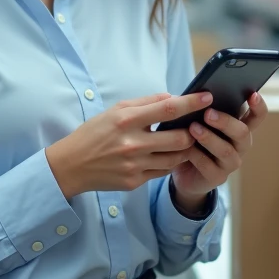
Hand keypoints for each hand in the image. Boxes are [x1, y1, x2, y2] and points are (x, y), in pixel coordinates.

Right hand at [46, 92, 214, 198]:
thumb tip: (173, 98)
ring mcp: (135, 165)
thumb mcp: (116, 110)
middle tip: (198, 127)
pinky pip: (163, 172)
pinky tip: (168, 155)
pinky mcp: (135, 182)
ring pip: (175, 158)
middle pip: (180, 139)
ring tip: (185, 141)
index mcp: (127, 120)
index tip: (207, 97)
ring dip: (185, 150)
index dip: (191, 103)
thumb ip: (145, 103)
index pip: (168, 109)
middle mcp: (133, 143)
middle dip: (193, 132)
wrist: (71, 165)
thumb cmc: (95, 133)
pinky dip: (170, 162)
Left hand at [170, 92, 268, 209]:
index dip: (259, 107)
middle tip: (208, 113)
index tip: (253, 94)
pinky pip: (209, 166)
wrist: (185, 172)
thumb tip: (198, 94)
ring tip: (193, 128)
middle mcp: (240, 146)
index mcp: (240, 128)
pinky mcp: (217, 178)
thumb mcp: (201, 122)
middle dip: (225, 122)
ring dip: (209, 138)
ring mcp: (231, 163)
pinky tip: (185, 148)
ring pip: (225, 150)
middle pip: (242, 133)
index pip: (257, 117)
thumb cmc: (195, 139)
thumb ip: (205, 110)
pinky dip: (196, 155)